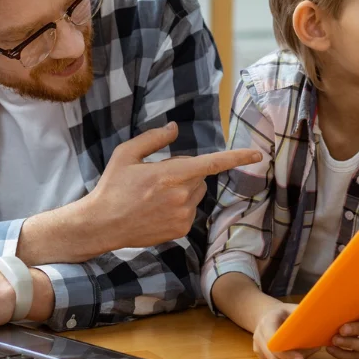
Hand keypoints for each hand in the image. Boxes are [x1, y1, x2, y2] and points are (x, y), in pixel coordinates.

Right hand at [86, 122, 261, 253]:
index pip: (212, 163)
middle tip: (157, 177)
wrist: (102, 224)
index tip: (257, 155)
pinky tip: (156, 210)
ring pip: (196, 194)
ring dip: (184, 190)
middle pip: (200, 176)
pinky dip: (179, 207)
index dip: (237, 158)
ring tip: (154, 195)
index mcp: (172, 174)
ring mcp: (184, 215)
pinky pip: (190, 211)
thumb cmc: (113, 186)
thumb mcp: (127, 154)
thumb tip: (174, 129)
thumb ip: (154, 139)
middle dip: (186, 172)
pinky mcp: (182, 230)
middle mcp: (182, 195)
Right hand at [253, 306, 317, 358]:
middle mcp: (259, 336)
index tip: (301, 358)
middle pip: (273, 356)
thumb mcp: (293, 309)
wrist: (266, 315)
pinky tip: (298, 355)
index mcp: (267, 322)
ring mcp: (258, 347)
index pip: (273, 341)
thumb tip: (321, 323)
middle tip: (308, 357)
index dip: (286, 352)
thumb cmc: (283, 312)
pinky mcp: (261, 355)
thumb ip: (303, 316)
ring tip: (306, 354)